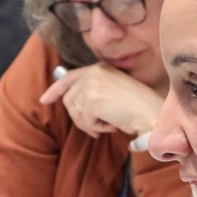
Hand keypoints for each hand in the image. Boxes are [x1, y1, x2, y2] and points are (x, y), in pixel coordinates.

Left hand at [39, 64, 163, 139]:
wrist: (152, 114)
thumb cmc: (138, 108)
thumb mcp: (113, 93)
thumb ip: (93, 92)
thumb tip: (68, 101)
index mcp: (100, 68)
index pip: (69, 77)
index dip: (55, 90)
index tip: (45, 100)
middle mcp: (94, 72)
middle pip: (69, 99)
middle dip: (80, 118)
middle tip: (97, 128)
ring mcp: (93, 84)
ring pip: (74, 111)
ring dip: (90, 124)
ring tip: (109, 124)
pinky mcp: (93, 98)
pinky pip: (84, 121)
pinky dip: (97, 128)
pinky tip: (112, 124)